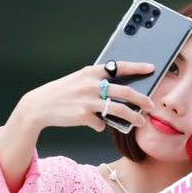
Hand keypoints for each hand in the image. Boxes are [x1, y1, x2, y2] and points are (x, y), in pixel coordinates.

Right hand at [18, 61, 155, 132]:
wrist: (39, 106)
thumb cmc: (61, 93)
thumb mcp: (78, 80)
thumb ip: (96, 83)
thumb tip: (117, 94)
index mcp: (91, 72)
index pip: (119, 67)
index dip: (136, 67)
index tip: (151, 68)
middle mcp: (91, 85)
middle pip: (124, 92)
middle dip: (142, 99)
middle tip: (151, 105)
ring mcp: (88, 101)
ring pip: (119, 110)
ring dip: (133, 117)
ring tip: (140, 121)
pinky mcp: (84, 116)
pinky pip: (101, 124)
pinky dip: (101, 125)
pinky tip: (96, 124)